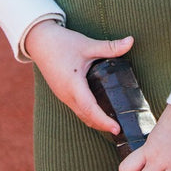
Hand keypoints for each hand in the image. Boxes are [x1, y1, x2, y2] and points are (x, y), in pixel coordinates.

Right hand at [24, 20, 133, 134]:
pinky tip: (99, 109)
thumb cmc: (62, 43)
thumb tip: (131, 41)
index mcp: (73, 85)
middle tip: (121, 129)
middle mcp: (66, 95)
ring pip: (80, 114)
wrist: (39, 41)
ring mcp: (62, 95)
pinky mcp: (61, 92)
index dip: (104, 121)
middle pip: (86, 117)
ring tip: (112, 122)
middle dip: (102, 125)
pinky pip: (76, 108)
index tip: (117, 129)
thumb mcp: (87, 44)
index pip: (90, 109)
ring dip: (95, 121)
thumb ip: (110, 46)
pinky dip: (88, 113)